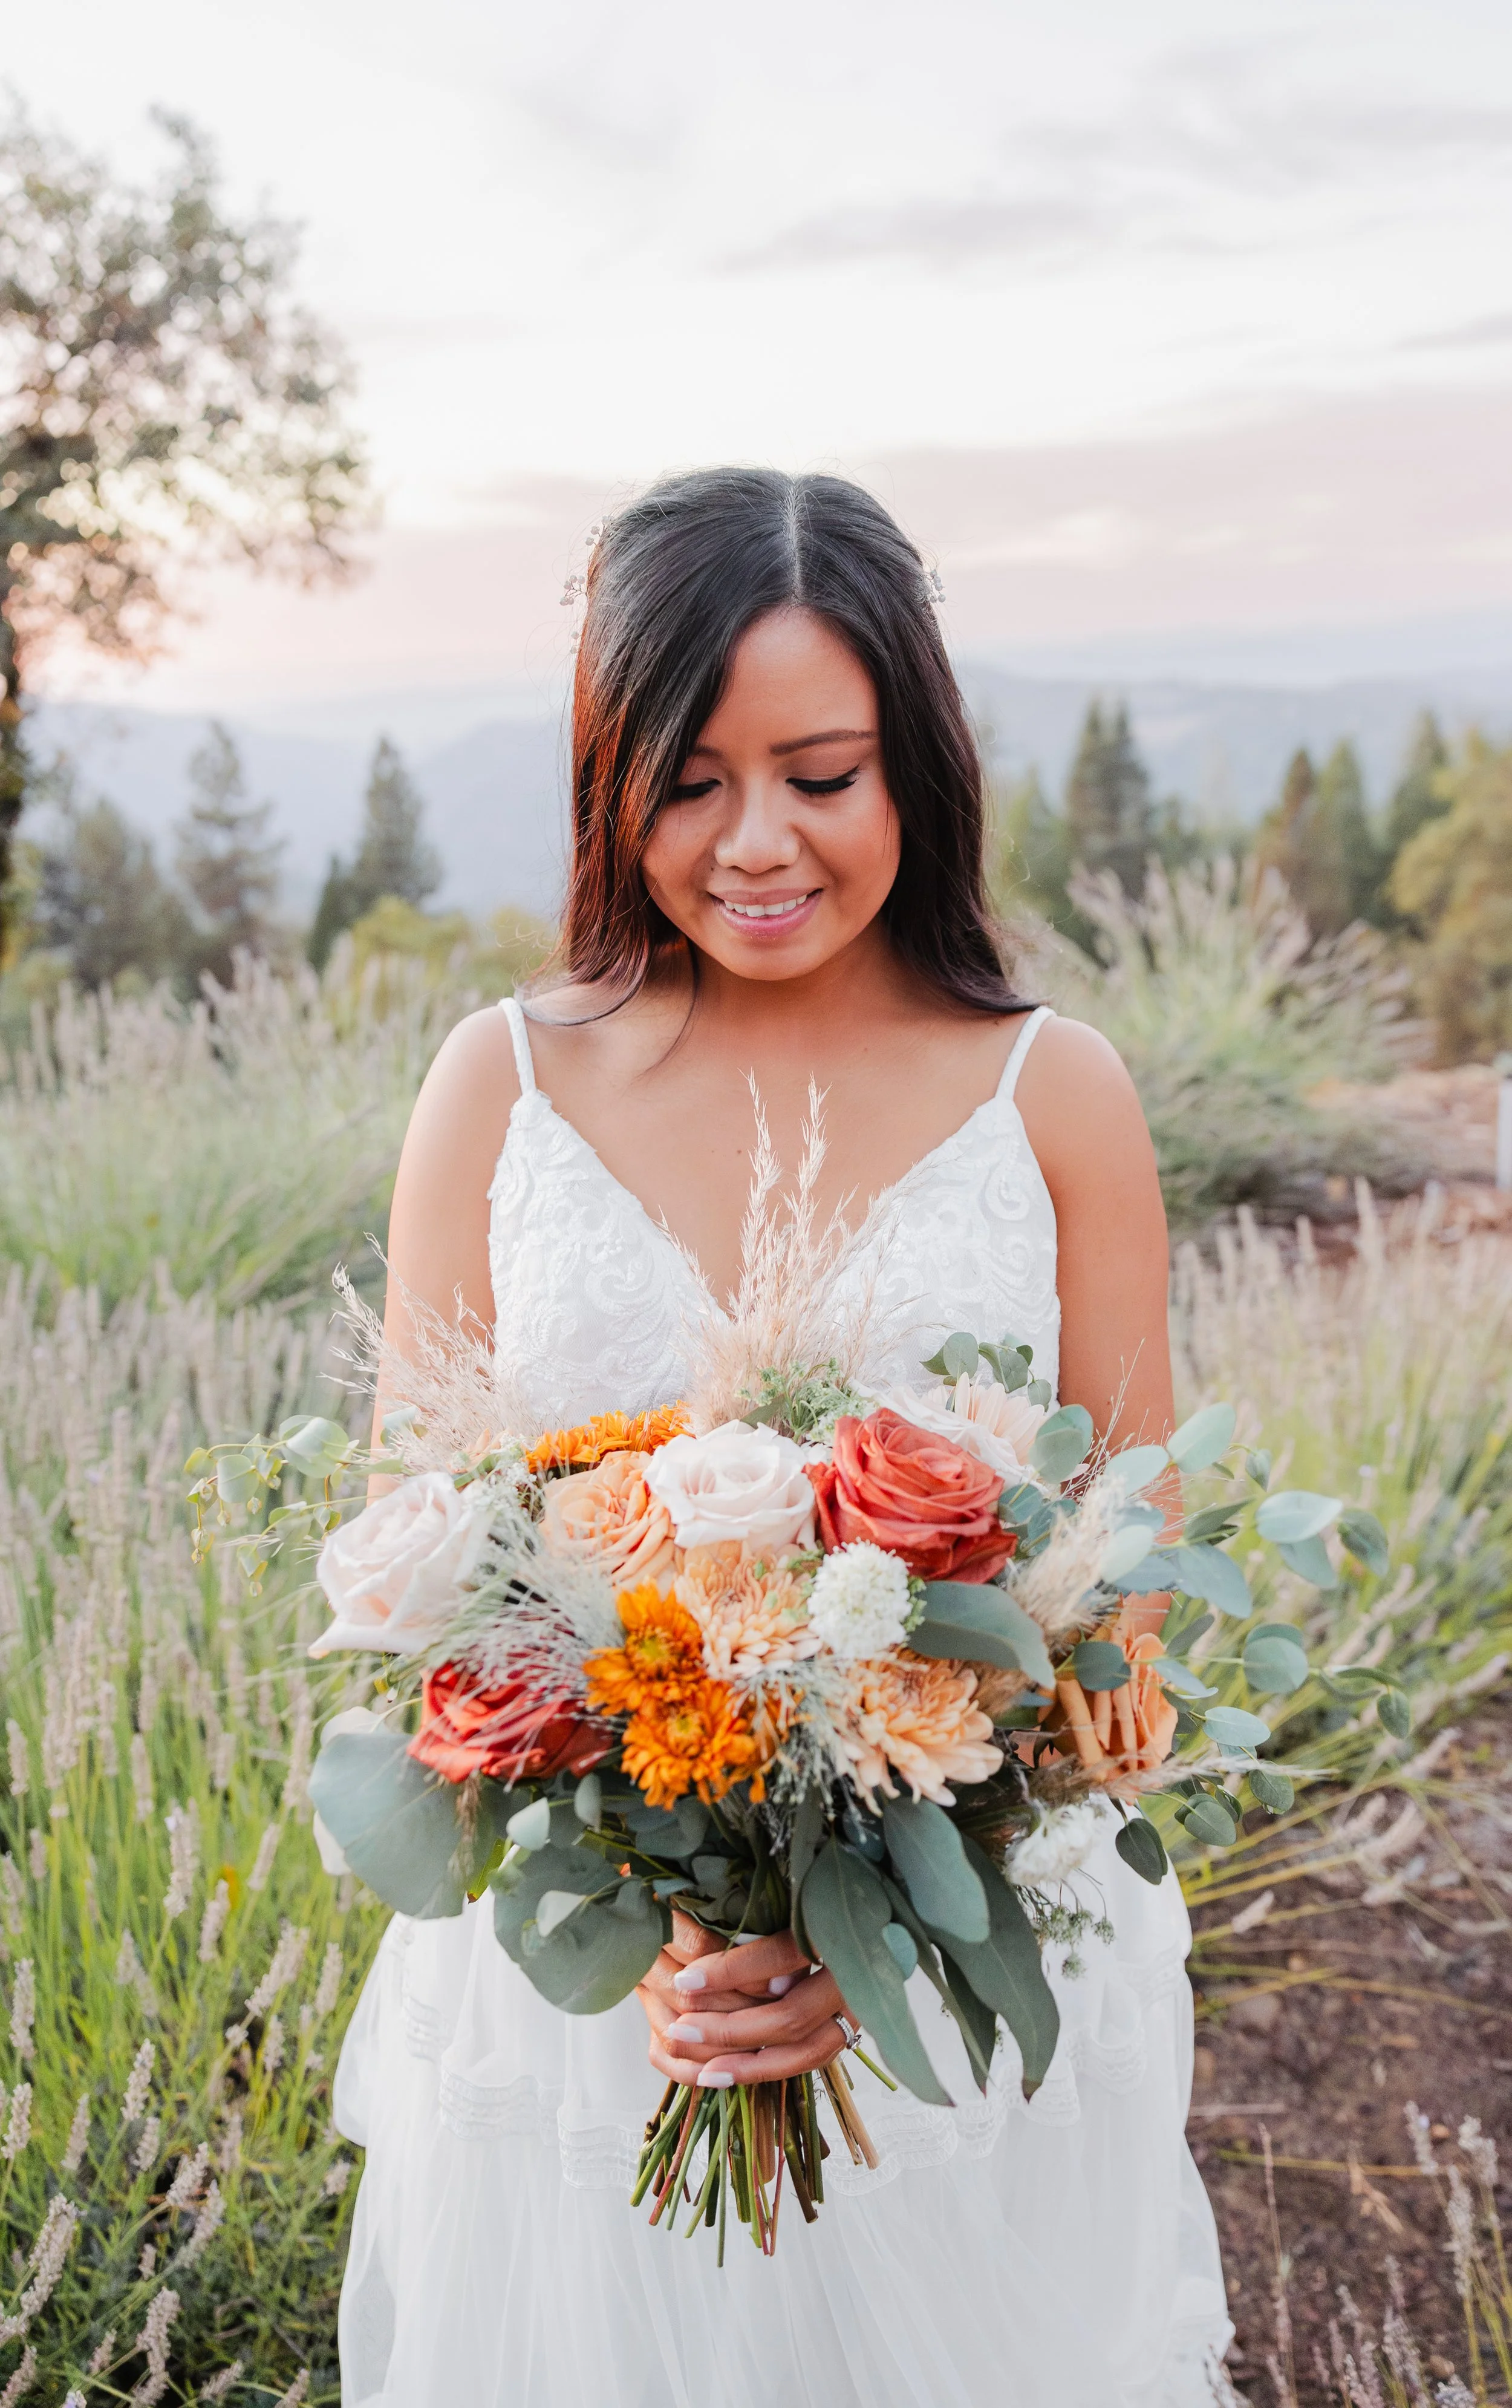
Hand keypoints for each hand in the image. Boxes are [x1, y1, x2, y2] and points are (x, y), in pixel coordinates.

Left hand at [636, 1919, 853, 2087]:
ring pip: (807, 2050)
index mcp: (840, 1928)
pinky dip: (768, 2069)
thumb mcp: (786, 1897)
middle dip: (731, 2028)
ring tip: (702, 2069)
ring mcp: (859, 2006)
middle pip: (793, 2016)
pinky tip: (727, 2074)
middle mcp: (856, 1973)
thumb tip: (699, 1955)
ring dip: (749, 2063)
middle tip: (681, 2029)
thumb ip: (756, 1917)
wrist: (866, 1916)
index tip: (686, 1979)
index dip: (733, 1970)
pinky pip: (810, 2058)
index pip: (784, 1954)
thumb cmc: (810, 1900)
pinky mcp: (848, 2026)